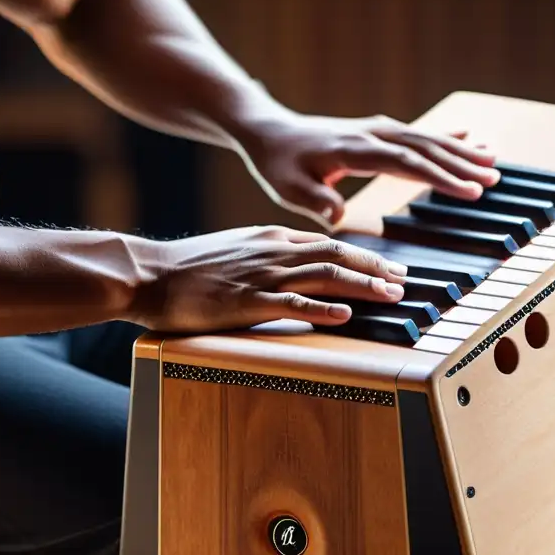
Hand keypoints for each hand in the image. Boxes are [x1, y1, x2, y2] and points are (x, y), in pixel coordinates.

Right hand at [128, 225, 407, 332]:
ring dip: (361, 285)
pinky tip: (344, 315)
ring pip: (322, 275)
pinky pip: (290, 305)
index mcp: (271, 239)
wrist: (149, 274)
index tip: (390, 269)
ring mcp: (260, 277)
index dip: (365, 256)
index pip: (329, 243)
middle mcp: (272, 252)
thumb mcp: (237, 247)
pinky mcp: (245, 302)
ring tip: (390, 295)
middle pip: (336, 255)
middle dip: (376, 269)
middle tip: (405, 281)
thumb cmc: (189, 267)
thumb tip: (303, 259)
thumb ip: (272, 251)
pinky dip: (320, 310)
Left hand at [237, 113, 499, 227]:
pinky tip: (468, 139)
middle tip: (494, 178)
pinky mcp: (377, 132)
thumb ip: (315, 202)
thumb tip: (336, 216)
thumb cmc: (279, 164)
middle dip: (461, 164)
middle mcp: (372, 135)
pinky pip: (417, 135)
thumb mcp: (289, 189)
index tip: (470, 191)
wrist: (270, 132)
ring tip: (492, 161)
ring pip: (426, 139)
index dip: (441, 177)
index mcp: (356, 150)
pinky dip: (444, 138)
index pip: (407, 164)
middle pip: (425, 148)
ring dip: (460, 150)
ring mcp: (377, 130)